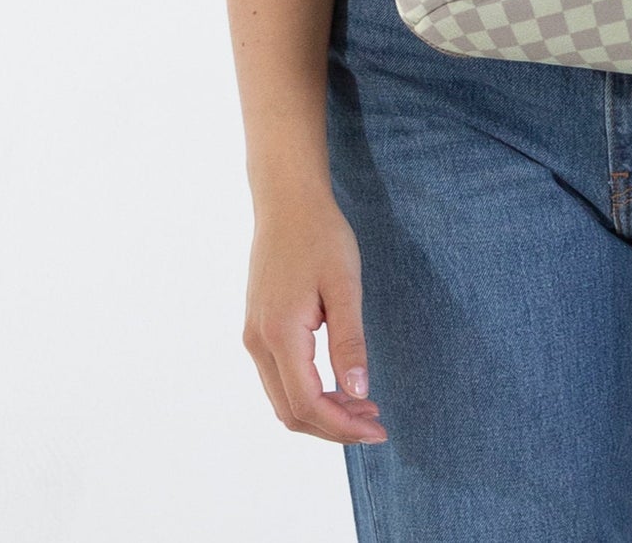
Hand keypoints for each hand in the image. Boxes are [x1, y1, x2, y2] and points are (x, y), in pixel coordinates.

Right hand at [243, 192, 388, 444]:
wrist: (287, 202)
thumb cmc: (320, 235)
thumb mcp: (345, 285)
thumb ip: (349, 342)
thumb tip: (358, 393)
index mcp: (279, 333)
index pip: (307, 403)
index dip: (343, 425)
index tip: (378, 429)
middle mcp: (258, 342)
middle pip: (291, 411)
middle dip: (334, 426)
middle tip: (376, 423)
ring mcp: (253, 337)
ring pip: (283, 400)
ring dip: (322, 412)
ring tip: (364, 406)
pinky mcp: (257, 330)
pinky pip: (279, 380)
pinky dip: (309, 393)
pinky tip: (339, 385)